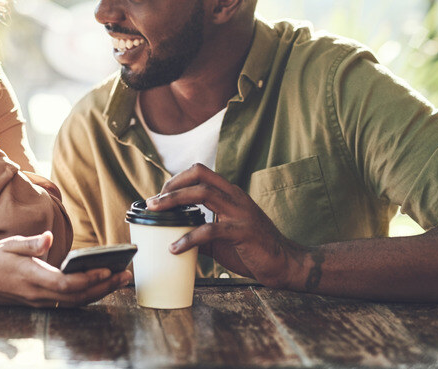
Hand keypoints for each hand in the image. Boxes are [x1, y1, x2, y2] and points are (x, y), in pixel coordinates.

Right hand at [0, 231, 131, 306]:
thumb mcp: (10, 244)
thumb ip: (31, 244)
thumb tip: (47, 237)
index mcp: (32, 277)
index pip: (66, 283)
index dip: (89, 279)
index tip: (108, 270)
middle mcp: (38, 294)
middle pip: (77, 296)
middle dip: (104, 287)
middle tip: (126, 276)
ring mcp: (39, 301)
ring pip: (75, 302)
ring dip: (99, 292)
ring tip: (118, 280)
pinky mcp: (40, 302)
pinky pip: (68, 302)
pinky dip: (86, 295)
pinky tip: (98, 285)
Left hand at [146, 164, 307, 288]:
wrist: (285, 264)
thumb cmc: (254, 249)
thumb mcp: (223, 237)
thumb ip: (201, 232)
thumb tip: (174, 236)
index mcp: (230, 194)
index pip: (200, 172)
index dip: (177, 180)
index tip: (159, 195)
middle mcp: (235, 197)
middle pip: (198, 177)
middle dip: (171, 186)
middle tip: (152, 202)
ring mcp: (241, 212)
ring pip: (203, 194)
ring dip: (174, 201)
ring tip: (156, 213)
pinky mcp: (243, 231)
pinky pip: (210, 230)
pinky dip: (188, 238)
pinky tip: (175, 248)